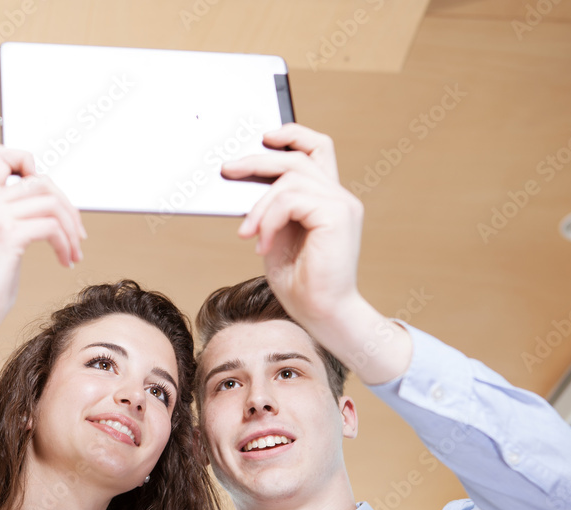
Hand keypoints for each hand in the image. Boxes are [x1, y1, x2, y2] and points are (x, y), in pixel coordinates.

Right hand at [0, 145, 85, 344]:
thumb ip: (13, 218)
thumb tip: (49, 205)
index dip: (27, 162)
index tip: (45, 195)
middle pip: (41, 180)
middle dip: (67, 206)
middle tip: (78, 234)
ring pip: (51, 202)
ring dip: (72, 229)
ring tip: (75, 252)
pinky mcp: (6, 236)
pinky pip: (51, 227)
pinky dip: (66, 244)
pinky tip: (66, 261)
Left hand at [223, 124, 363, 324]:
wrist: (321, 313)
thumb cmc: (299, 282)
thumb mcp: (275, 235)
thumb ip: (271, 208)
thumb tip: (243, 181)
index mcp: (328, 199)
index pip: (317, 148)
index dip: (292, 134)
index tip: (264, 137)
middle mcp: (339, 197)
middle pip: (297, 157)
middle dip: (257, 160)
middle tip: (228, 171)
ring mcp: (342, 205)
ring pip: (289, 179)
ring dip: (259, 206)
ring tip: (248, 233)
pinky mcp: (338, 216)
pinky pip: (291, 199)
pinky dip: (269, 219)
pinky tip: (262, 244)